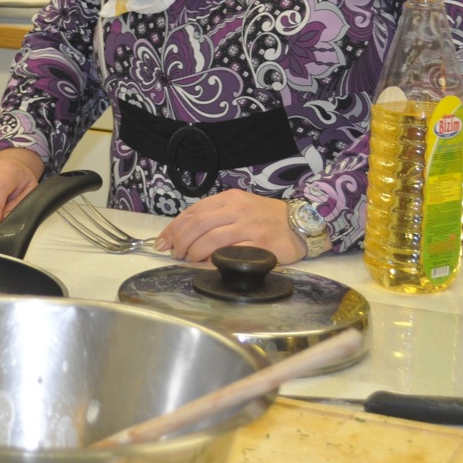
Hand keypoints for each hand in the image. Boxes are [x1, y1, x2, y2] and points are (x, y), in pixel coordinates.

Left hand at [153, 190, 305, 263]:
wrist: (299, 224)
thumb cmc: (265, 217)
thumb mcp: (239, 207)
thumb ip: (216, 216)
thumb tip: (186, 234)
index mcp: (229, 198)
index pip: (194, 211)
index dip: (175, 227)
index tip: (163, 241)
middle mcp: (237, 209)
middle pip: (199, 223)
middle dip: (181, 240)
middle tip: (174, 253)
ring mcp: (248, 226)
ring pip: (211, 238)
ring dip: (194, 251)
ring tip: (187, 259)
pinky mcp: (259, 243)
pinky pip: (231, 252)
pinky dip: (214, 259)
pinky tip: (207, 264)